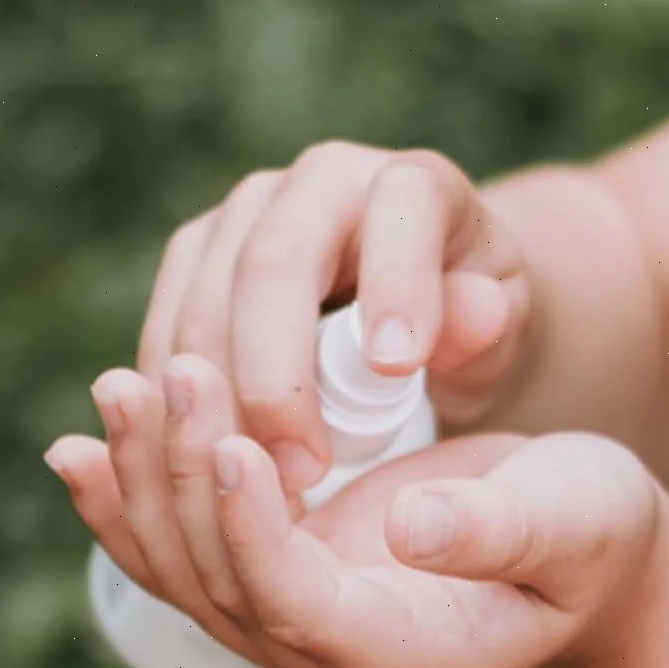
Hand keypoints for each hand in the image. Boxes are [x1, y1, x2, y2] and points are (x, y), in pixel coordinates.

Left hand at [47, 354, 668, 667]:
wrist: (589, 547)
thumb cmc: (593, 529)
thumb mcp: (571, 521)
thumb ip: (497, 531)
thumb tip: (409, 527)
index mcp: (409, 657)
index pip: (295, 604)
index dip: (252, 528)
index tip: (233, 438)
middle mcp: (336, 659)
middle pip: (221, 587)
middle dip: (183, 482)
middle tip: (167, 373)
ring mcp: (301, 624)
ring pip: (187, 570)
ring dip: (145, 482)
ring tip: (117, 388)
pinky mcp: (284, 575)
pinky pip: (189, 549)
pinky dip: (136, 499)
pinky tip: (84, 446)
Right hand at [137, 142, 534, 495]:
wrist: (423, 310)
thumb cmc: (470, 317)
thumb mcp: (500, 321)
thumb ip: (487, 318)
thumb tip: (474, 310)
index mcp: (411, 182)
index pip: (398, 206)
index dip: (394, 284)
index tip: (396, 375)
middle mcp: (317, 180)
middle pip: (271, 263)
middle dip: (277, 376)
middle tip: (304, 473)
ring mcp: (243, 214)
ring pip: (202, 303)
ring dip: (218, 404)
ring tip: (258, 488)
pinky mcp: (194, 258)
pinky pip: (168, 332)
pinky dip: (183, 405)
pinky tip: (214, 465)